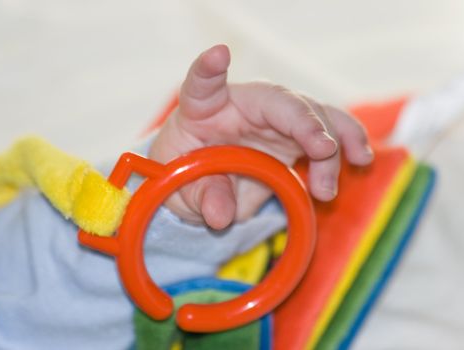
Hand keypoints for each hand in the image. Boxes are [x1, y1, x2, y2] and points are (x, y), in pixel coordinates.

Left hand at [149, 45, 372, 229]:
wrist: (207, 182)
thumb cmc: (189, 176)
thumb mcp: (185, 191)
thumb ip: (203, 198)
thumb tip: (221, 216)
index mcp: (204, 110)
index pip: (202, 85)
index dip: (208, 69)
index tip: (219, 54)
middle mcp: (244, 106)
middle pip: (277, 100)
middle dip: (305, 121)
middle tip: (323, 150)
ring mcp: (274, 120)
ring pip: (313, 114)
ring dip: (332, 142)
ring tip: (329, 185)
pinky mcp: (296, 138)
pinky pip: (329, 133)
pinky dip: (347, 144)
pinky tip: (361, 160)